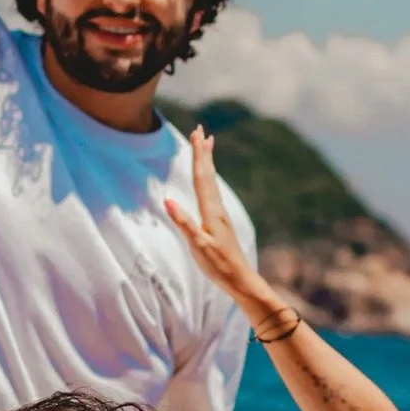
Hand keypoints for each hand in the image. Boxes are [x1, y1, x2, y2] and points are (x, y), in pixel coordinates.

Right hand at [164, 127, 256, 299]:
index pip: (202, 177)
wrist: (241, 280)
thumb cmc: (218, 266)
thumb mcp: (198, 245)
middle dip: (203, 152)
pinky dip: (209, 179)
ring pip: (212, 182)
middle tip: (200, 130)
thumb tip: (168, 199)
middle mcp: (217, 209)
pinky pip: (213, 193)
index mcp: (211, 212)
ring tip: (208, 146)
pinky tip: (209, 181)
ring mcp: (219, 215)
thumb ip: (183, 222)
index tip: (197, 134)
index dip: (198, 155)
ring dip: (208, 162)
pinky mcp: (220, 222)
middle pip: (208, 174)